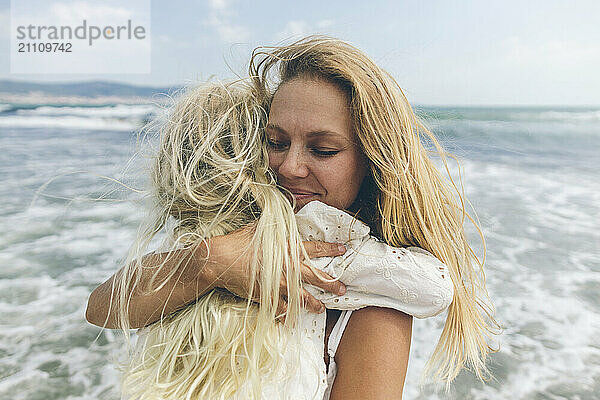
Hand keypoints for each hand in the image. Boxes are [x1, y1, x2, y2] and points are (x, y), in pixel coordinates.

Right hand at [202, 224, 346, 318]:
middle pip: (316, 277)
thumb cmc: (239, 241)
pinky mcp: (267, 297)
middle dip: (331, 284)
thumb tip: (286, 218)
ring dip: (314, 303)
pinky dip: (288, 316)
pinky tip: (293, 321)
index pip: (315, 250)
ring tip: (321, 308)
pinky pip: (281, 310)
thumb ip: (277, 226)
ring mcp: (278, 285)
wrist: (221, 260)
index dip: (331, 250)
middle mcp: (287, 268)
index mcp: (288, 249)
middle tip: (343, 289)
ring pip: (302, 297)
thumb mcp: (261, 227)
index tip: (343, 250)